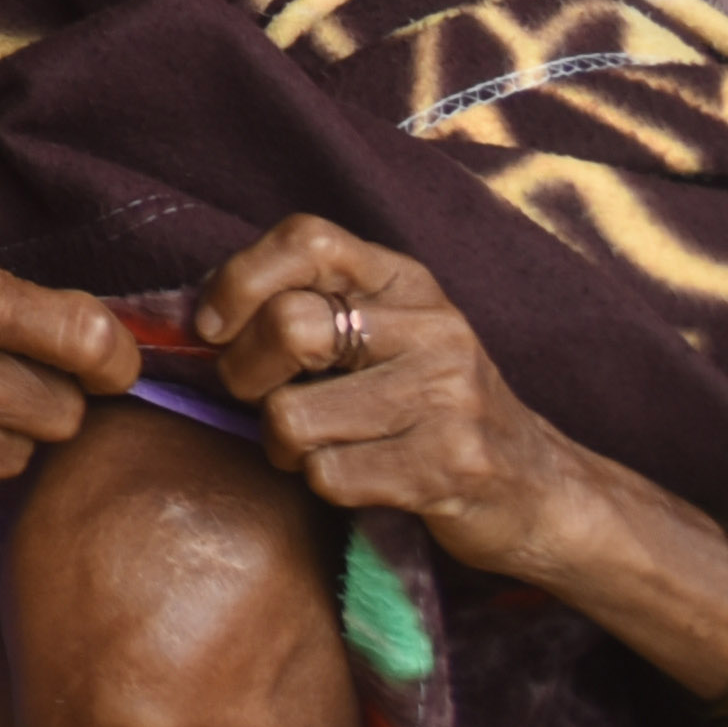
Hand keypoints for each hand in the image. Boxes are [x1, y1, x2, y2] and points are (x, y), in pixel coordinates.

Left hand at [197, 216, 598, 585]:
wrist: (537, 487)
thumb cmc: (428, 406)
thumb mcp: (382, 335)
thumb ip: (306, 308)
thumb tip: (190, 316)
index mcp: (405, 281)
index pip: (306, 238)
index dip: (238, 279)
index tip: (213, 327)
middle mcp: (433, 327)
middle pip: (287, 327)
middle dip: (245, 376)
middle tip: (262, 399)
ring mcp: (447, 395)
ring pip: (292, 416)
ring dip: (282, 445)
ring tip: (320, 445)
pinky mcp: (449, 465)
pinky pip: (327, 474)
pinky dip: (322, 484)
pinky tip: (360, 476)